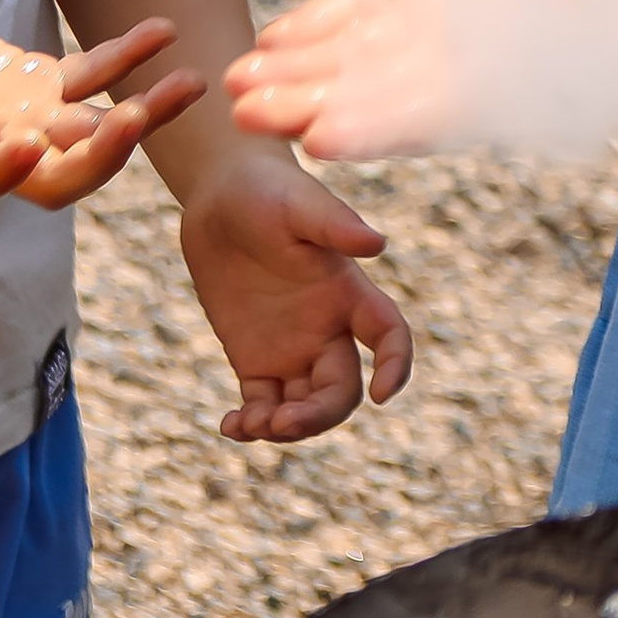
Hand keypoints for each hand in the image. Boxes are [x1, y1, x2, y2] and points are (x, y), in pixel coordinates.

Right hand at [0, 9, 200, 206]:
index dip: (3, 175)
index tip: (26, 151)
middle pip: (57, 176)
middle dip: (101, 157)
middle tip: (140, 120)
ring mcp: (25, 118)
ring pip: (96, 130)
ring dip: (145, 112)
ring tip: (194, 83)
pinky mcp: (41, 86)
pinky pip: (96, 78)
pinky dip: (130, 58)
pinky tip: (165, 29)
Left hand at [178, 150, 412, 441]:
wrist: (222, 194)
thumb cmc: (268, 189)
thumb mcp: (299, 203)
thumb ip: (335, 224)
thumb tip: (378, 245)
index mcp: (347, 292)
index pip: (388, 335)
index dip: (395, 366)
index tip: (381, 395)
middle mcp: (326, 327)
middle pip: (340, 391)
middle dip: (318, 416)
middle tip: (280, 421)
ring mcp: (290, 347)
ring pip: (303, 407)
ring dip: (284, 428)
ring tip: (247, 422)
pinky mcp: (253, 357)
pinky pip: (261, 405)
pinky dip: (251, 425)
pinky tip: (229, 424)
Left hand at [225, 0, 617, 162]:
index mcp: (517, 70)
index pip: (443, 109)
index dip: (386, 124)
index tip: (328, 137)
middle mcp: (468, 59)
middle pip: (376, 94)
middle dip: (310, 105)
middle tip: (249, 114)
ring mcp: (441, 21)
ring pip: (354, 56)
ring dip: (297, 72)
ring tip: (237, 83)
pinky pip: (360, 8)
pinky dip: (318, 23)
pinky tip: (273, 35)